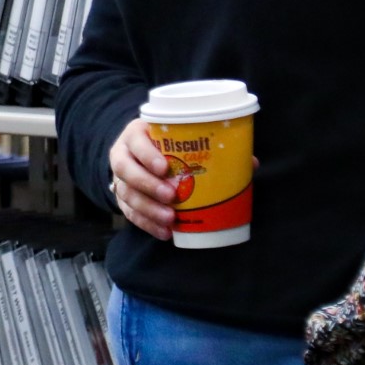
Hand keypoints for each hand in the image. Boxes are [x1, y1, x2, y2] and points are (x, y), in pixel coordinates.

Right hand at [107, 119, 188, 240]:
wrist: (141, 154)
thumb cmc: (166, 143)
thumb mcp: (176, 135)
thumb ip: (200, 144)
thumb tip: (244, 160)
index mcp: (134, 134)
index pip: (136, 142)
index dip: (147, 155)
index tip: (164, 168)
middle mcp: (122, 155)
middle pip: (126, 170)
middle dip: (148, 185)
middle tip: (171, 195)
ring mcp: (119, 178)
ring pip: (127, 194)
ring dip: (149, 209)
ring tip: (170, 218)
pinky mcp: (121, 199)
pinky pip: (130, 213)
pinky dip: (147, 224)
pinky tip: (164, 231)